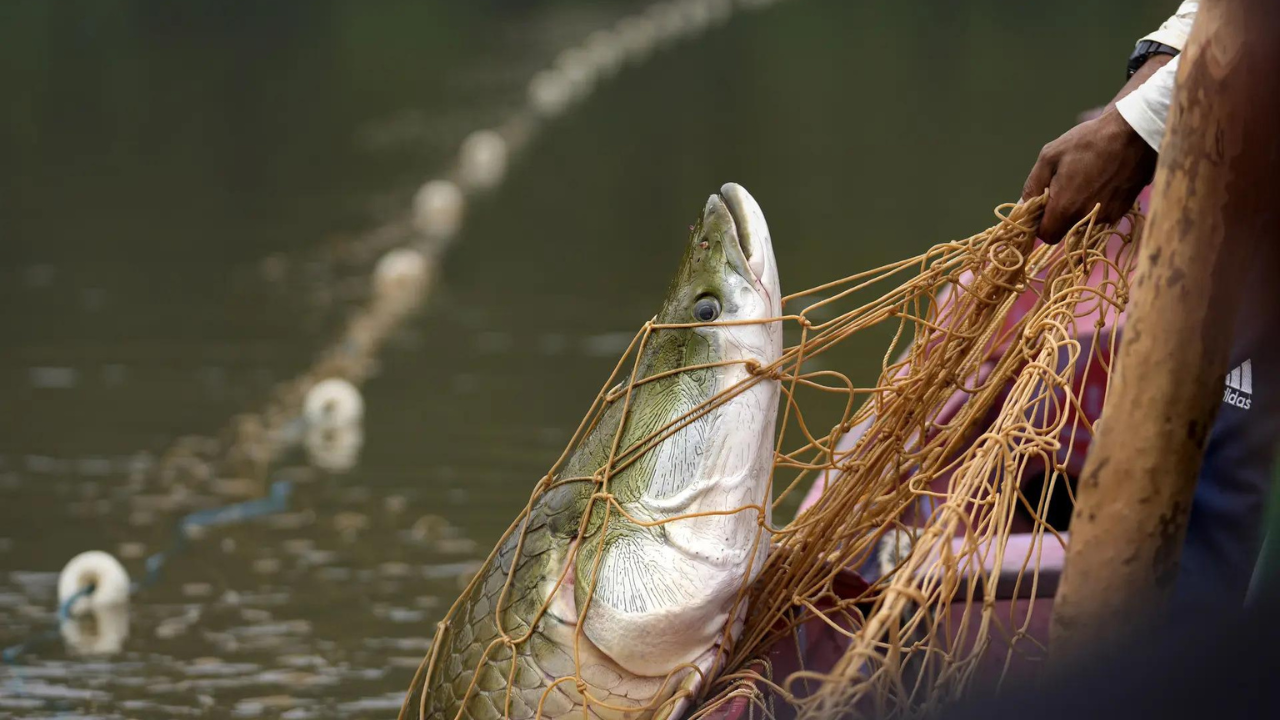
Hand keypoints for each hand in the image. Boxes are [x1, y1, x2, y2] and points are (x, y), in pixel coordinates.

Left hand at [1022, 55, 1170, 243]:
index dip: (1041, 224)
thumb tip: (1023, 206)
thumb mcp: (1050, 156)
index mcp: (1066, 207)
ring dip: (1079, 208)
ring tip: (1085, 179)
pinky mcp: (1123, 209)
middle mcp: (1088, 217)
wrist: (1134, 132)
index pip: (1047, 236)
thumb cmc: (1088, 141)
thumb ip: (1032, 185)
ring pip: (1084, 223)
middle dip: (1060, 215)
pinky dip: (1096, 203)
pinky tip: (1100, 180)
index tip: (1042, 207)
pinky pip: (1101, 214)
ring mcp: (1109, 215)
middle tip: (1063, 188)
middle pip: (1066, 230)